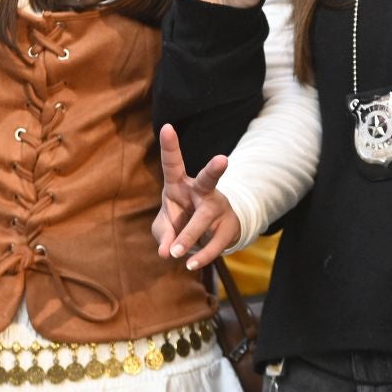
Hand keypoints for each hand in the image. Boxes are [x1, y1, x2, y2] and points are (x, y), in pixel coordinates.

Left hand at [153, 124, 239, 271]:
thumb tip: (165, 251)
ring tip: (175, 253)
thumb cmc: (181, 219)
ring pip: (205, 218)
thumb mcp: (166, 225)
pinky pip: (215, 243)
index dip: (170, 146)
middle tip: (223, 160)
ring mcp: (217, 208)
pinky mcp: (228, 227)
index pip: (173, 163)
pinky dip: (202, 255)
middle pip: (208, 179)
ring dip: (189, 235)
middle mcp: (202, 191)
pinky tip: (191, 264)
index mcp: (180, 184)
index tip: (167, 127)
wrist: (210, 231)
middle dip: (215, 169)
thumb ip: (163, 234)